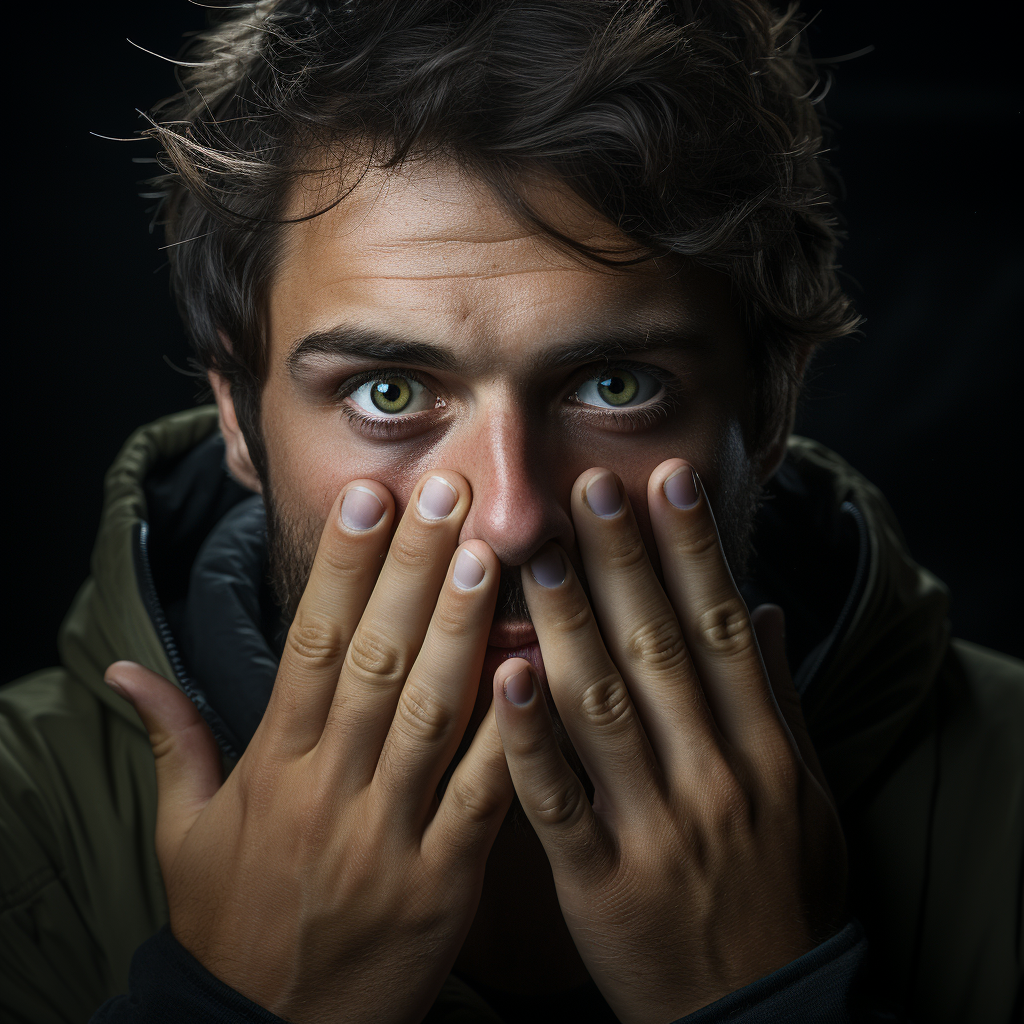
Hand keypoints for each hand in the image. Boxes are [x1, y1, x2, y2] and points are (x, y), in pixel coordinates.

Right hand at [105, 472, 513, 1023]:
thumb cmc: (229, 923)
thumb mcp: (183, 834)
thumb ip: (171, 741)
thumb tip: (126, 669)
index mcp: (273, 767)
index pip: (310, 644)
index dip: (340, 568)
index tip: (370, 500)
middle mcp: (329, 787)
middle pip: (374, 659)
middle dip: (413, 571)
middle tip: (448, 495)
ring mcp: (388, 833)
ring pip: (429, 713)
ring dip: (461, 629)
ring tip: (489, 555)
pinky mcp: (442, 882)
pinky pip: (480, 798)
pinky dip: (507, 733)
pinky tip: (533, 668)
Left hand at [492, 460, 846, 1023]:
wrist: (761, 1015)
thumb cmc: (785, 894)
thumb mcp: (808, 797)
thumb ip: (779, 699)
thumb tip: (763, 610)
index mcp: (763, 751)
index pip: (720, 630)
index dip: (693, 551)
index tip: (665, 482)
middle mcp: (712, 777)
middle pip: (660, 652)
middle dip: (626, 565)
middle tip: (588, 487)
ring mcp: (655, 828)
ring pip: (603, 711)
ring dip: (569, 626)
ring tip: (534, 554)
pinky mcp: (600, 881)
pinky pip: (558, 802)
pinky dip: (529, 738)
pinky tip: (503, 674)